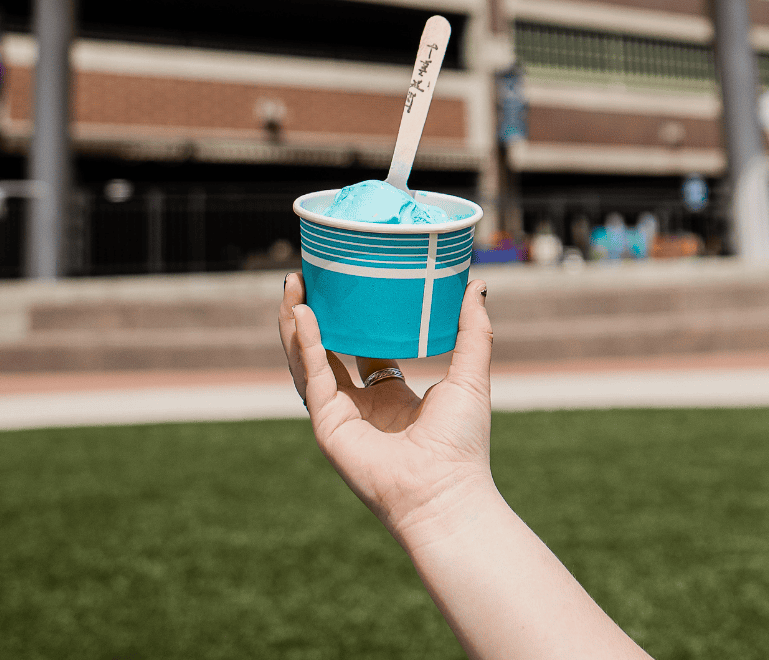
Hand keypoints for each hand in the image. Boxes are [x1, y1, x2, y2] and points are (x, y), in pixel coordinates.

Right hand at [278, 272, 493, 541]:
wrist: (446, 492)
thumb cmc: (462, 444)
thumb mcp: (470, 374)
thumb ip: (473, 330)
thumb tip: (476, 285)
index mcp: (390, 397)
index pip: (362, 351)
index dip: (352, 320)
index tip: (346, 285)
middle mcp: (360, 406)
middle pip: (325, 351)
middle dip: (311, 315)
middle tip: (306, 276)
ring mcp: (340, 416)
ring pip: (306, 361)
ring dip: (295, 324)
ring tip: (292, 285)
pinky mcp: (328, 426)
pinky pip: (312, 377)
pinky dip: (306, 345)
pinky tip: (304, 315)